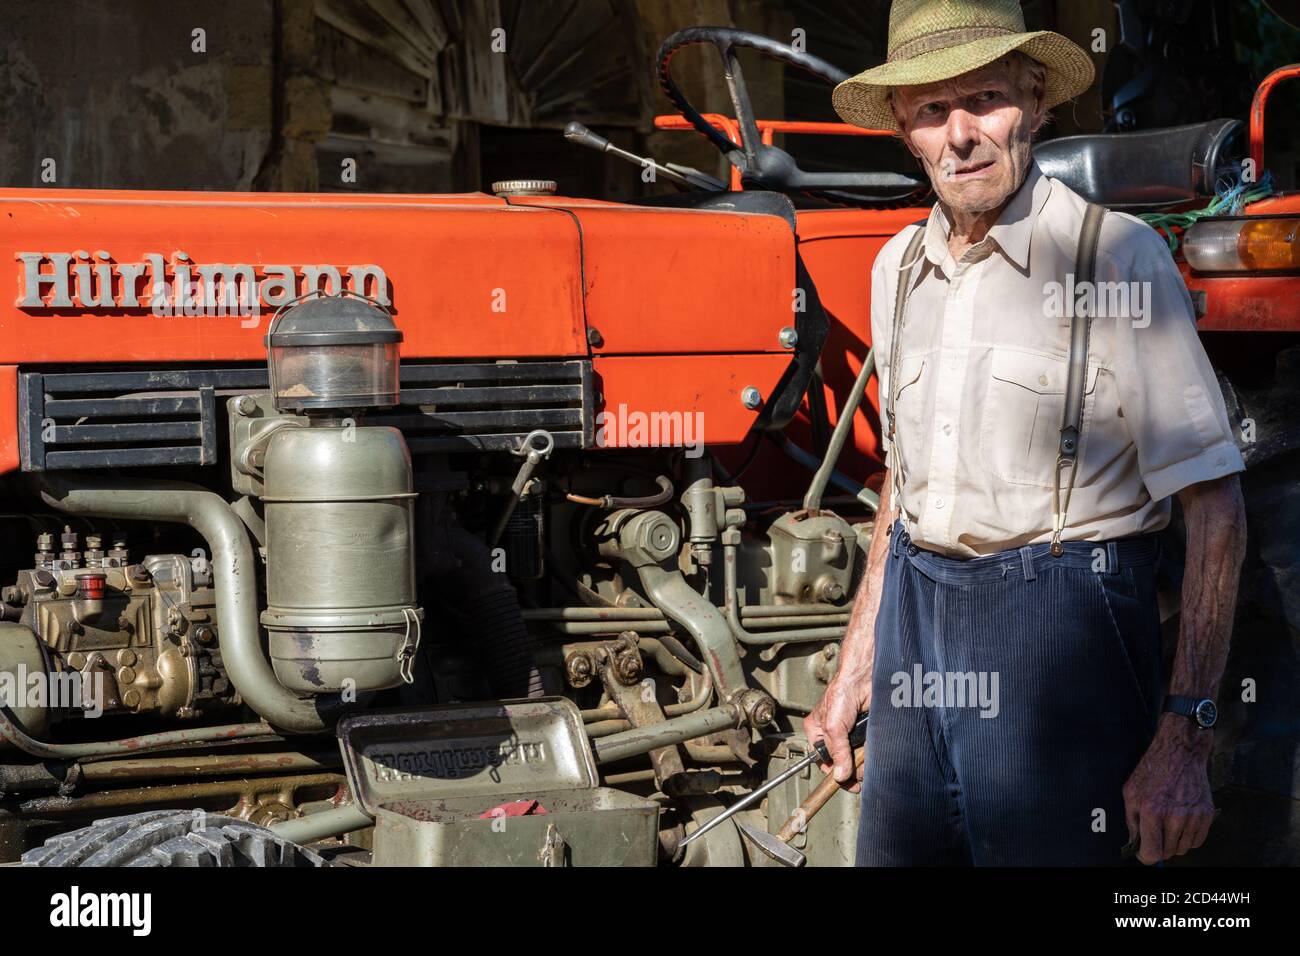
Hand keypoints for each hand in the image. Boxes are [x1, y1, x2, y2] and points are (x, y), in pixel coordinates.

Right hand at [804, 675, 870, 792]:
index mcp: (816, 732)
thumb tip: (839, 775)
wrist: (864, 679)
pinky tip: (871, 754)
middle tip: (858, 776)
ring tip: (865, 764)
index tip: (844, 783)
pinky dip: (870, 753)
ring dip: (861, 763)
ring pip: (855, 757)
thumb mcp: (833, 727)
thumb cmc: (841, 693)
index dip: (832, 772)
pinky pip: (867, 749)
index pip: (822, 760)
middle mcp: (832, 734)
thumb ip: (837, 752)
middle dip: (849, 770)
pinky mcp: (864, 732)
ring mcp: (849, 734)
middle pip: (840, 761)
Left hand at [1122, 714, 1215, 863]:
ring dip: (1174, 842)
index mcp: (1152, 812)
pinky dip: (1189, 837)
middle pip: (1168, 852)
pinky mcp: (1207, 814)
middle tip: (1155, 832)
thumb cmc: (1152, 770)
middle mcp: (1175, 817)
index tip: (1144, 852)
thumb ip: (1131, 821)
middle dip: (1159, 846)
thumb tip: (1134, 844)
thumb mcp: (1130, 792)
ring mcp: (1193, 816)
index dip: (1146, 856)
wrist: (1180, 751)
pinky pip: (1197, 841)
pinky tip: (1181, 822)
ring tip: (1167, 824)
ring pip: (1183, 848)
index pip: (1152, 853)